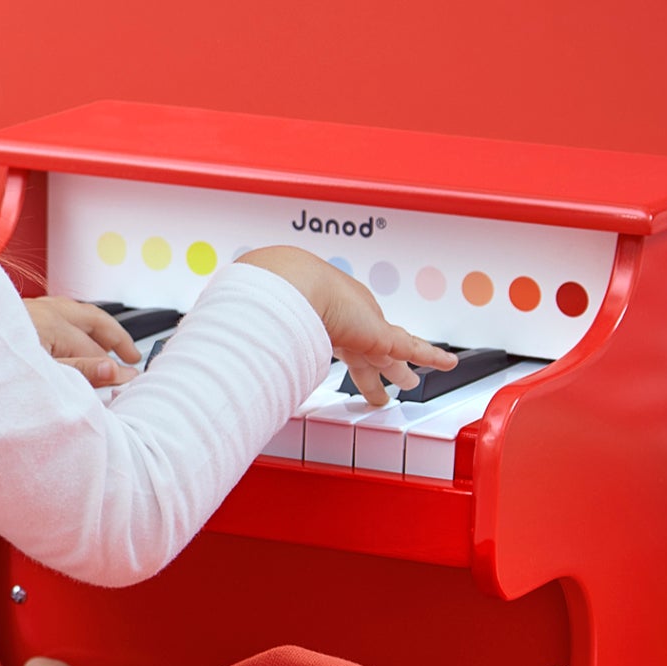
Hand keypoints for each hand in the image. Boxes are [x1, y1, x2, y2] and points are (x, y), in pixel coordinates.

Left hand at [24, 297, 141, 386]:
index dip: (112, 366)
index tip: (126, 378)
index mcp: (52, 324)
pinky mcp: (15, 314)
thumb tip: (115, 371)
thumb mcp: (44, 379)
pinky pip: (55, 311)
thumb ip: (82, 373)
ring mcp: (27, 310)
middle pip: (91, 318)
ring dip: (95, 326)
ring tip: (107, 344)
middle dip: (115, 336)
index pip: (94, 348)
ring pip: (73, 311)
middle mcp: (42, 311)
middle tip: (131, 354)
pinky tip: (71, 334)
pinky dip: (73, 322)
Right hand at [236, 246, 456, 405]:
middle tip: (383, 377)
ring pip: (390, 354)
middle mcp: (347, 321)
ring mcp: (365, 328)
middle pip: (366, 349)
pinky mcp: (381, 337)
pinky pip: (415, 348)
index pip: (339, 340)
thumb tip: (218, 357)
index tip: (344, 361)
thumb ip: (251, 342)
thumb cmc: (272, 298)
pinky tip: (448, 362)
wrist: (287, 284)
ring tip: (410, 381)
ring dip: (401, 368)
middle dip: (376, 366)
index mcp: (323, 319)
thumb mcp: (264, 325)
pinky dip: (432, 356)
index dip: (345, 352)